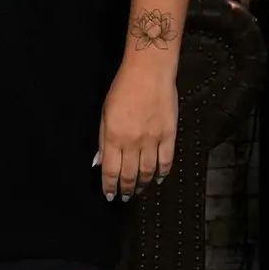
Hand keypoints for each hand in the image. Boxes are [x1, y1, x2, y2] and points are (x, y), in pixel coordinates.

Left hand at [96, 58, 177, 201]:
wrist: (149, 72)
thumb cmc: (123, 89)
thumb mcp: (104, 113)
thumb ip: (103, 140)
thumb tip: (99, 162)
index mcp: (114, 136)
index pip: (111, 170)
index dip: (109, 186)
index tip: (109, 195)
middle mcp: (133, 142)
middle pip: (129, 174)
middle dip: (126, 189)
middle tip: (124, 197)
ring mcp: (153, 140)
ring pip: (148, 172)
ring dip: (142, 184)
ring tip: (138, 190)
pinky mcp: (169, 135)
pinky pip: (166, 161)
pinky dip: (162, 173)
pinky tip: (158, 179)